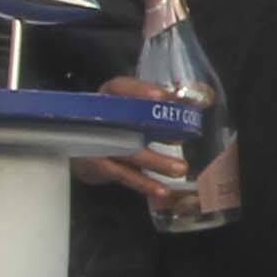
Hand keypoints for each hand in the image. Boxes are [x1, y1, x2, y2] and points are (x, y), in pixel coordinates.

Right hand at [70, 76, 189, 198]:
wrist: (79, 144)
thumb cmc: (117, 121)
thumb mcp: (134, 106)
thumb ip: (163, 103)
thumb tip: (198, 101)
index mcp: (108, 96)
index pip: (121, 87)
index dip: (140, 90)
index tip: (162, 97)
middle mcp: (99, 117)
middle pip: (127, 122)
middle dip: (157, 130)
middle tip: (183, 138)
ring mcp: (95, 144)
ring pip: (128, 152)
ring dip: (156, 162)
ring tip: (180, 169)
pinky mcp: (97, 166)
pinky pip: (123, 175)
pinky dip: (144, 183)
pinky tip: (162, 189)